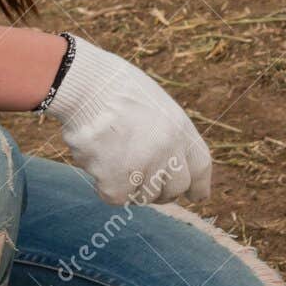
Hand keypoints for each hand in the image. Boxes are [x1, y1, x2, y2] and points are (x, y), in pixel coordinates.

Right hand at [42, 35, 212, 205]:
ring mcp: (145, 168)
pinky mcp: (118, 184)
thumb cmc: (112, 88)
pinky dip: (105, 185)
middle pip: (176, 188)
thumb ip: (165, 134)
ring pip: (145, 196)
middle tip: (142, 181)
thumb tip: (166, 165)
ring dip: (131, 185)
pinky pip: (117, 197)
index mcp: (179, 127)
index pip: (200, 166)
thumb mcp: (153, 104)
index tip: (197, 196)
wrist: (85, 87)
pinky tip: (98, 161)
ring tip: (112, 157)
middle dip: (162, 191)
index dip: (199, 185)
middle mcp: (168, 150)